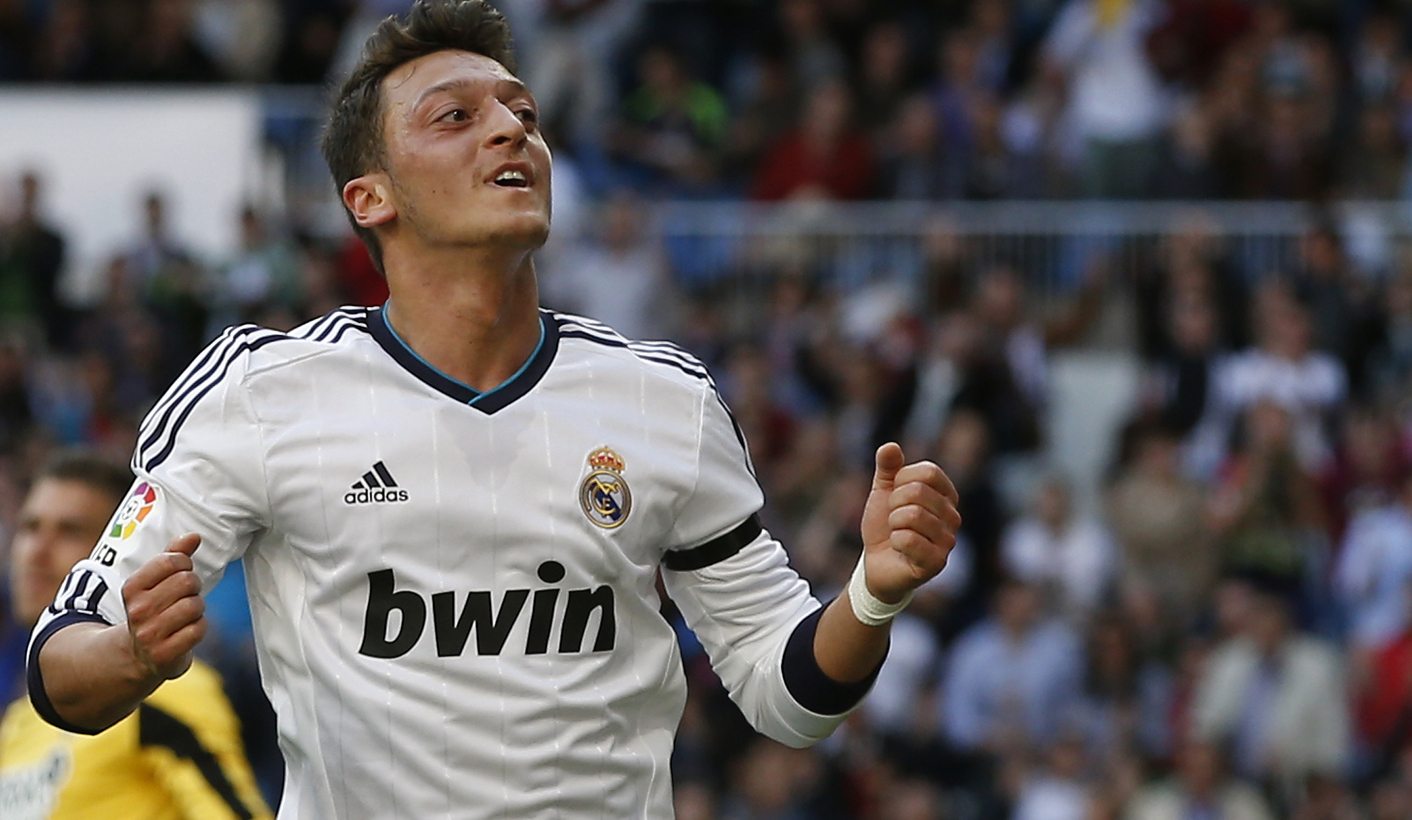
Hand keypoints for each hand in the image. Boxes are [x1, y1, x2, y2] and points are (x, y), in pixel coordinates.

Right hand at [120, 534, 206, 680]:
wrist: (138, 655)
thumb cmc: (154, 610)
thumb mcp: (156, 581)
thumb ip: (174, 555)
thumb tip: (194, 536)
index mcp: (132, 588)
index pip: (171, 561)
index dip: (185, 564)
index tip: (180, 573)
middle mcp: (138, 611)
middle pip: (187, 582)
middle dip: (194, 587)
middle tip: (186, 595)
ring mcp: (149, 634)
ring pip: (194, 606)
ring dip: (197, 608)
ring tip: (185, 614)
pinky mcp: (164, 654)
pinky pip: (198, 630)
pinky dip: (199, 628)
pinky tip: (186, 631)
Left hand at [859, 443, 959, 602]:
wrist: (877, 563)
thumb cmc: (885, 526)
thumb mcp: (882, 492)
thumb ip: (887, 468)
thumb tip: (890, 446)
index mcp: (945, 494)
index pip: (929, 471)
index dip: (901, 481)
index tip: (895, 496)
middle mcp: (953, 516)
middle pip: (918, 491)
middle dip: (893, 505)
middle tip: (893, 520)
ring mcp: (948, 540)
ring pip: (912, 515)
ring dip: (893, 524)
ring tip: (896, 534)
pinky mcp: (937, 562)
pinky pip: (909, 539)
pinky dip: (895, 542)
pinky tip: (899, 549)